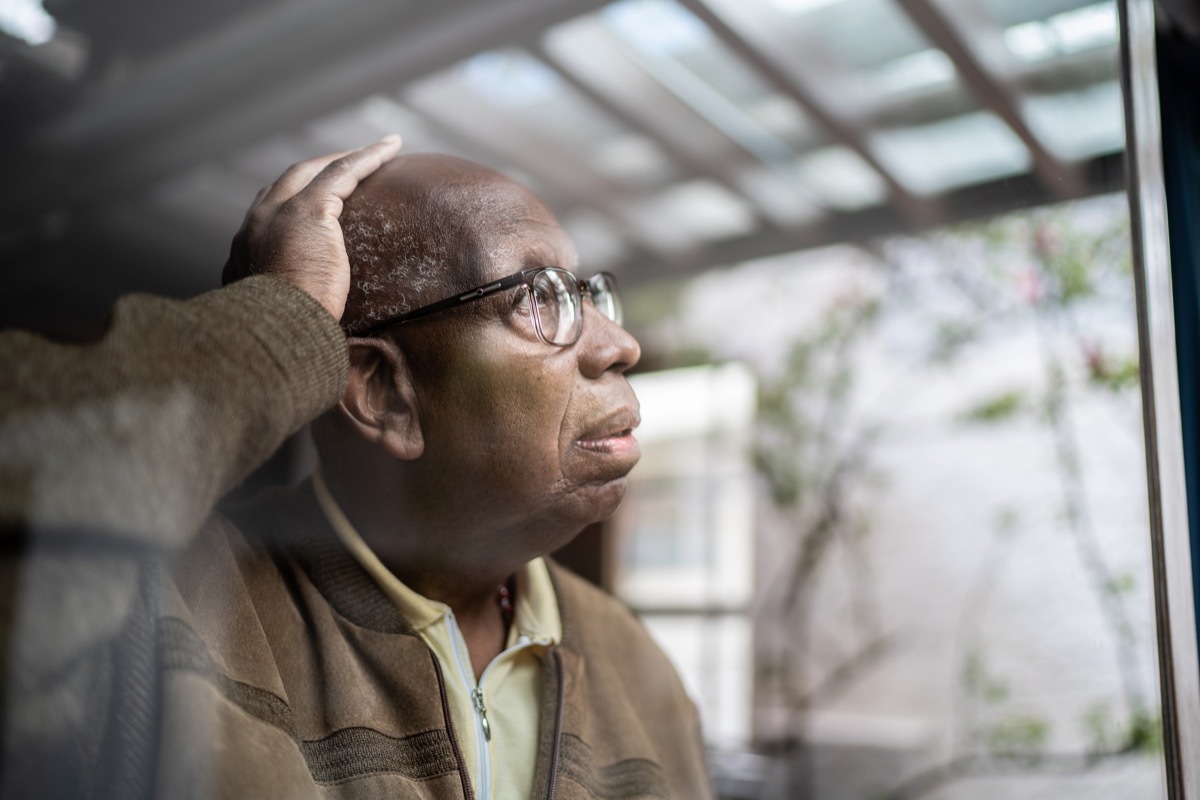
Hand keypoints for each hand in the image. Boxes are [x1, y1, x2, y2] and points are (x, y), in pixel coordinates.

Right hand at [221, 135, 402, 320]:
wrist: (272, 337)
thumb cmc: (281, 342)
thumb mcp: (277, 323)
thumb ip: (285, 314)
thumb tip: (306, 330)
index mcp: (243, 253)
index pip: (267, 216)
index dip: (290, 204)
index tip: (316, 204)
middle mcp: (254, 225)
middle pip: (289, 182)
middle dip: (319, 170)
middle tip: (350, 166)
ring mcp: (277, 213)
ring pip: (317, 171)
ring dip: (348, 157)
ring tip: (381, 151)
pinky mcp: (308, 211)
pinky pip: (343, 172)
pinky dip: (367, 158)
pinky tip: (390, 148)